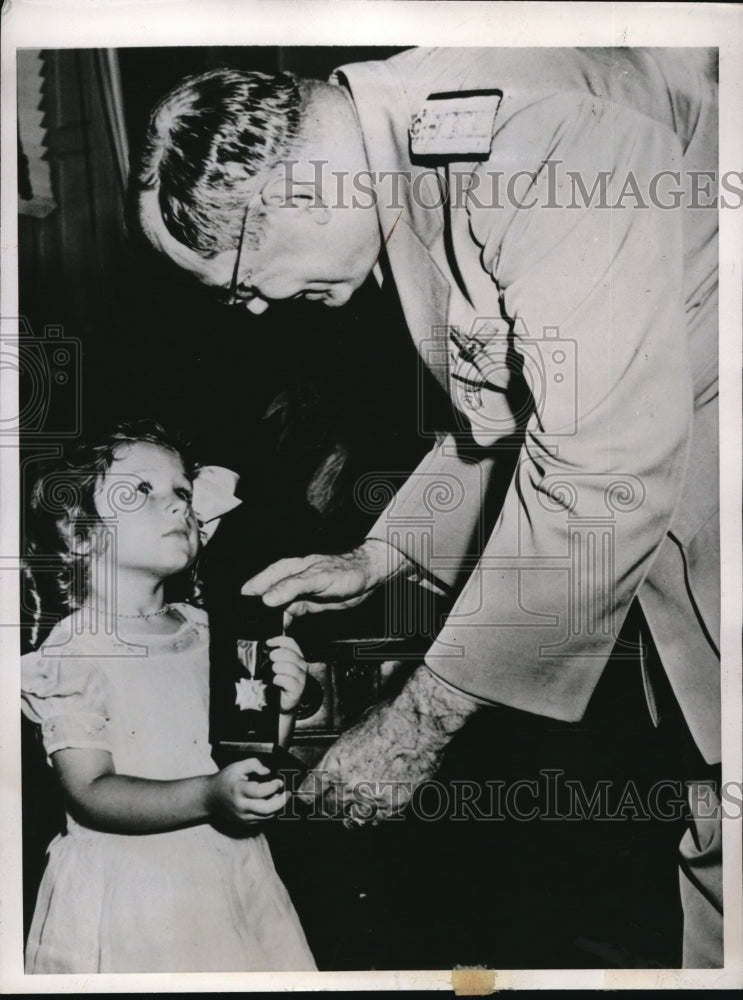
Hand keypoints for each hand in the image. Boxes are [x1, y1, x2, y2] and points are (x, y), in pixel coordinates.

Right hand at [207, 758, 287, 824]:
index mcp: (238, 790)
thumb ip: (254, 764)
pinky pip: (262, 819)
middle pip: (267, 809)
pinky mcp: (244, 823)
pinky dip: (269, 812)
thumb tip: (268, 772)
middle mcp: (241, 806)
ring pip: (267, 816)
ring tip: (278, 796)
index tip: (279, 781)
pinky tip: (270, 802)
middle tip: (288, 794)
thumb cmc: (224, 780)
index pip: (260, 792)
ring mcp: (242, 817)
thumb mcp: (237, 766)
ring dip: (276, 807)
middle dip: (281, 802)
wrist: (210, 798)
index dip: (273, 787)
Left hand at [241, 539, 407, 616]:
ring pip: (277, 579)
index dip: (247, 600)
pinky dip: (283, 590)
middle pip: (264, 582)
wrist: (367, 568)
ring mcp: (306, 572)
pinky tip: (271, 600)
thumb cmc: (341, 580)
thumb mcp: (312, 600)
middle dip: (248, 597)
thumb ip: (292, 606)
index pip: (261, 585)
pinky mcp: (319, 575)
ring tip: (246, 607)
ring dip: (260, 592)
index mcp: (290, 575)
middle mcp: (294, 571)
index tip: (234, 617)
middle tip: (233, 615)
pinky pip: (298, 582)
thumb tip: (273, 620)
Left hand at [266, 634, 307, 712]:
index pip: (291, 643)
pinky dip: (278, 679)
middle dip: (277, 655)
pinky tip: (275, 681)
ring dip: (278, 668)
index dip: (279, 640)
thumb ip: (275, 654)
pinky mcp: (298, 689)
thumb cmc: (279, 683)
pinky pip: (288, 680)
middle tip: (271, 659)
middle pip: (290, 654)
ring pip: (290, 666)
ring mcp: (301, 678)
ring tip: (274, 672)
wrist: (282, 703)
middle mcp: (301, 666)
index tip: (269, 643)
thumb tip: (267, 645)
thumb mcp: (277, 665)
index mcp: (297, 657)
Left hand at [296, 666, 480, 826]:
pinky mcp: (392, 805)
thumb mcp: (352, 731)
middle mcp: (349, 785)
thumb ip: (340, 754)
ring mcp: (371, 798)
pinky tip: (374, 806)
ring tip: (353, 805)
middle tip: (331, 801)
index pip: (308, 792)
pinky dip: (373, 815)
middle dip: (327, 805)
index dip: (307, 795)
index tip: (307, 796)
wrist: (418, 724)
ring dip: (349, 813)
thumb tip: (337, 763)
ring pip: (351, 819)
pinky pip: (375, 819)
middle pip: (327, 809)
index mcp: (334, 765)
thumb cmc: (389, 719)